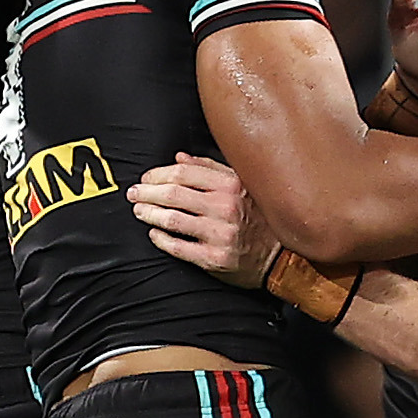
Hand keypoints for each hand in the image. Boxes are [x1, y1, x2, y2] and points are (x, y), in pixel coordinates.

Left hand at [130, 151, 277, 284]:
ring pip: (172, 219)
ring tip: (139, 211)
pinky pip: (178, 247)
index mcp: (232, 185)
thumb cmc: (260, 218)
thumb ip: (211, 169)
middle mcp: (226, 207)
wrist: (284, 258)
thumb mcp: (242, 185)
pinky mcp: (215, 259)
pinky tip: (154, 233)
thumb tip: (179, 158)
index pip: (184, 173)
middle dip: (146, 192)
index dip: (158, 174)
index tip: (146, 178)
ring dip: (149, 214)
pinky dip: (160, 238)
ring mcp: (220, 234)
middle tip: (133, 194)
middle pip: (173, 194)